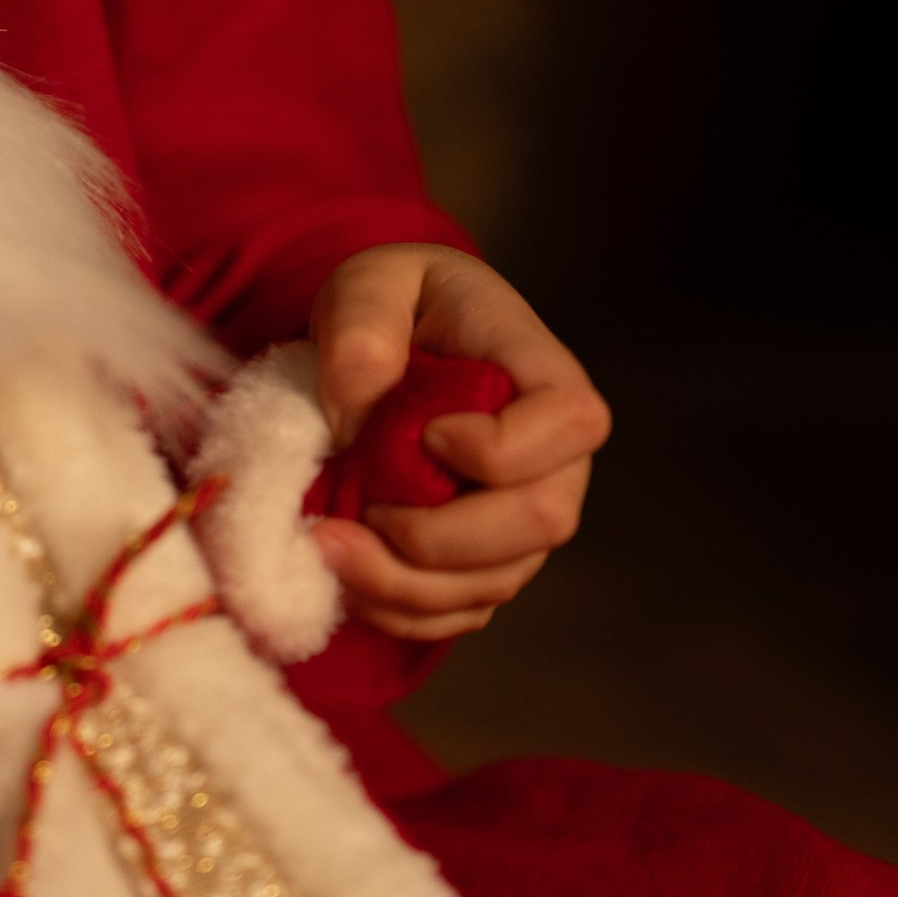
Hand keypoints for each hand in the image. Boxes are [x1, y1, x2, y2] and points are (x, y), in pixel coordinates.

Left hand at [306, 245, 609, 644]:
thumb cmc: (396, 305)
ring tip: (327, 547)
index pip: (570, 423)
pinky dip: (403, 610)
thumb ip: (362, 328)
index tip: (423, 432)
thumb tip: (360, 412)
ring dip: (406, 583)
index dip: (498, 446)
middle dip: (440, 536)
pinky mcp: (486, 562)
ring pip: (497, 582)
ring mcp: (524, 518)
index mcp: (545, 375)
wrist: (388, 344)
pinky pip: (463, 612)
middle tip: (357, 513)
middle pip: (543, 521)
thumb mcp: (369, 284)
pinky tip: (346, 580)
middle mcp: (556, 458)